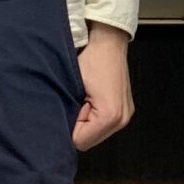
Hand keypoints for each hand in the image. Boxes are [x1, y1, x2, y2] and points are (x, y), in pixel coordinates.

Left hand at [73, 25, 134, 150]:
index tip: (71, 105)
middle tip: (77, 101)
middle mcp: (122, 119)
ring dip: (86, 121)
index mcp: (110, 116)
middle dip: (78, 126)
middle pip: (89, 141)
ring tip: (84, 98)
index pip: (79, 142)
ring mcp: (125, 116)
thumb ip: (67, 114)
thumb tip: (58, 131)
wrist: (108, 42)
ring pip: (95, 134)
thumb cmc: (91, 59)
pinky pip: (103, 125)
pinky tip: (92, 100)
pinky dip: (93, 117)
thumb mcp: (72, 87)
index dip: (69, 126)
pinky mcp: (124, 111)